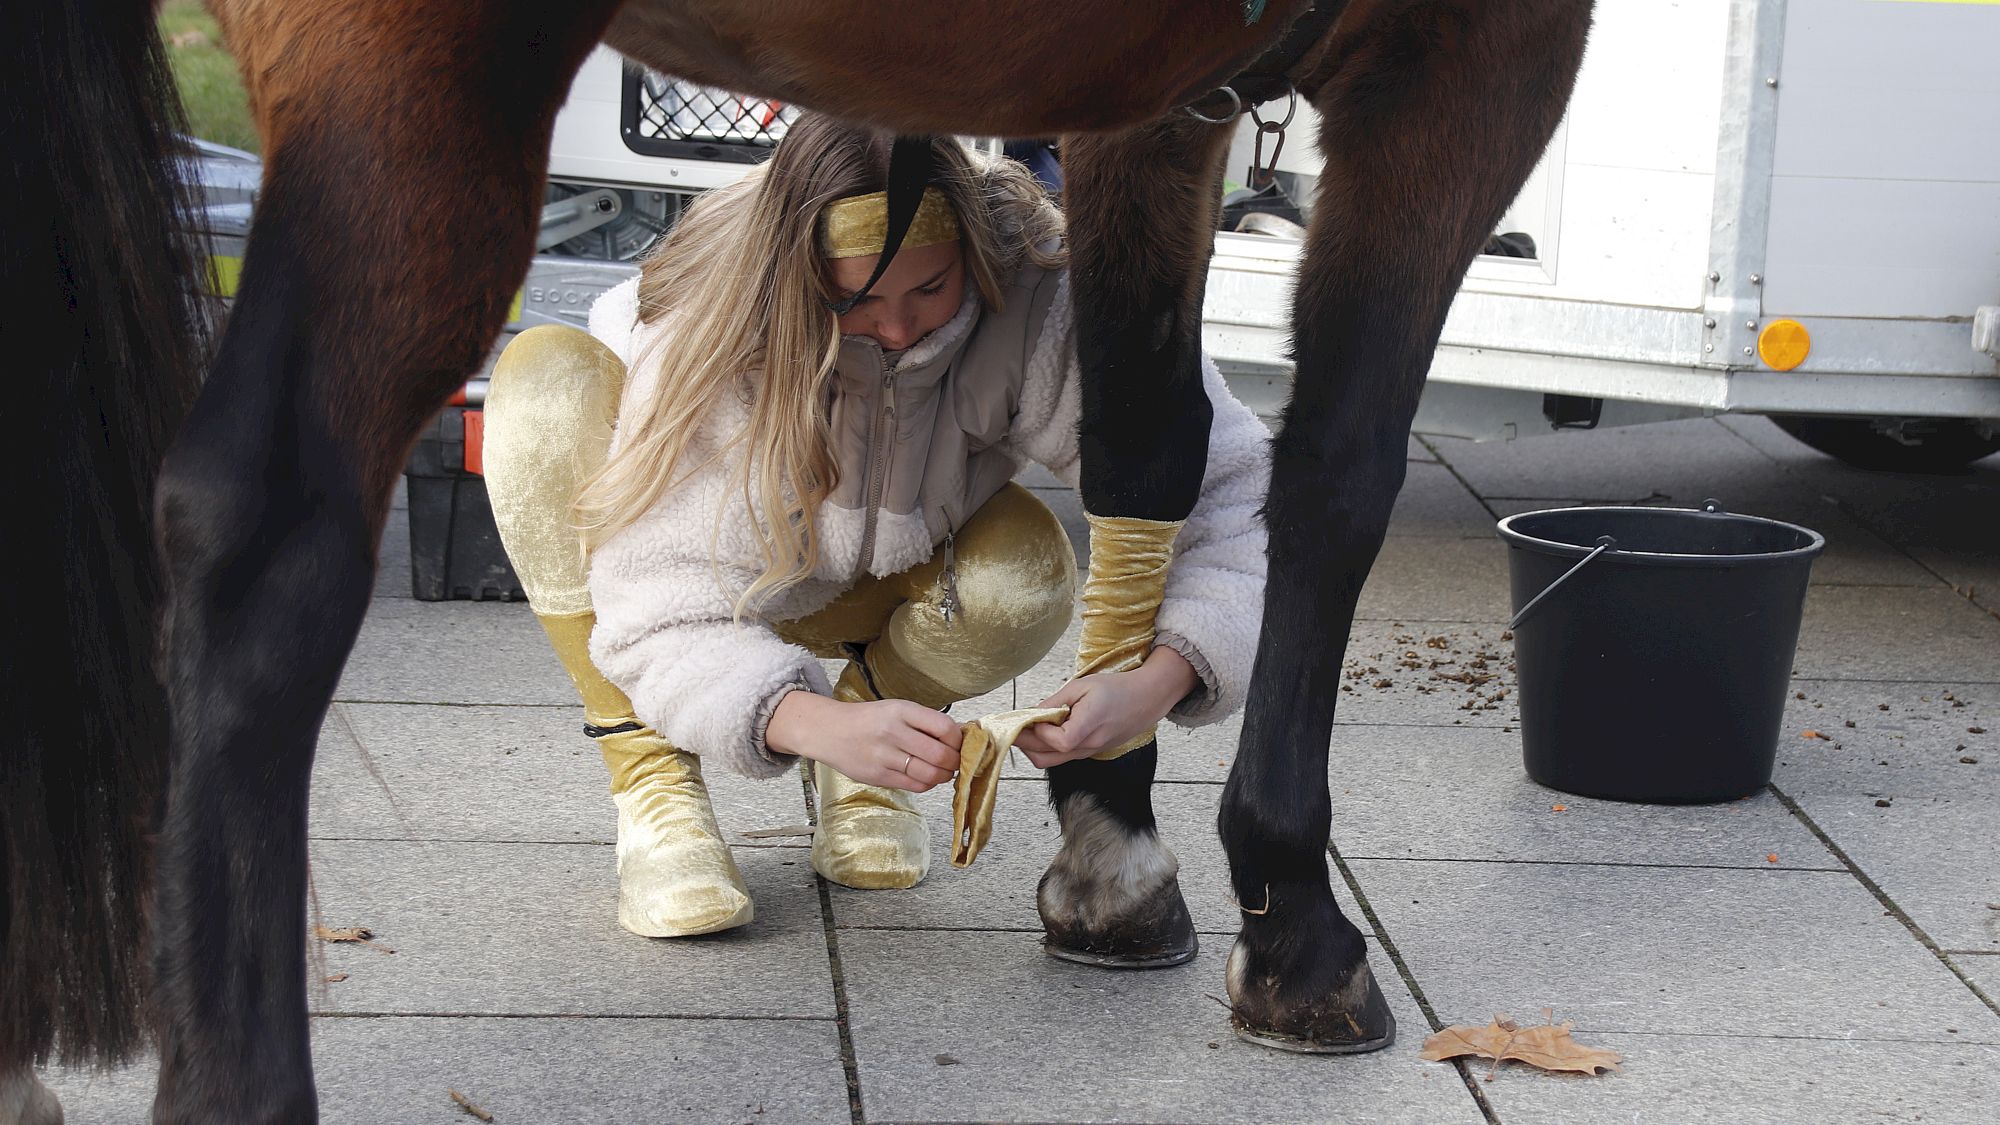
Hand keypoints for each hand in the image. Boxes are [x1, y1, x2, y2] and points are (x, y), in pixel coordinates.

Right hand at [766, 691, 961, 791]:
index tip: (961, 743)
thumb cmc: (869, 720)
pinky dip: (927, 784)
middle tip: (956, 762)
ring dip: (944, 776)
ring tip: (943, 771)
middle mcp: (893, 732)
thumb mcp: (896, 709)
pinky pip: (914, 785)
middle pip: (941, 755)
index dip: (959, 740)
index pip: (944, 728)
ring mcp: (885, 756)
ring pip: (930, 774)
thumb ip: (925, 722)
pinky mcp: (878, 776)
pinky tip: (926, 777)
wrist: (830, 731)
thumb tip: (960, 737)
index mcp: (901, 711)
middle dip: (955, 762)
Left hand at [1012, 647, 1196, 768]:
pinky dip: (1048, 747)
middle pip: (1046, 759)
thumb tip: (1031, 713)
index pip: (1058, 741)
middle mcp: (1089, 745)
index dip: (1040, 731)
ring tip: (1027, 727)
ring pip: (1051, 761)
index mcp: (1090, 725)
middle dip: (1025, 744)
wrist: (1146, 699)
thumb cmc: (1116, 688)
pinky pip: (1062, 756)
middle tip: (1014, 726)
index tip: (1033, 717)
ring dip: (1034, 747)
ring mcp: (1089, 752)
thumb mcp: (1083, 685)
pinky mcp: (1089, 752)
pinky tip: (1045, 729)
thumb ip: (1055, 701)